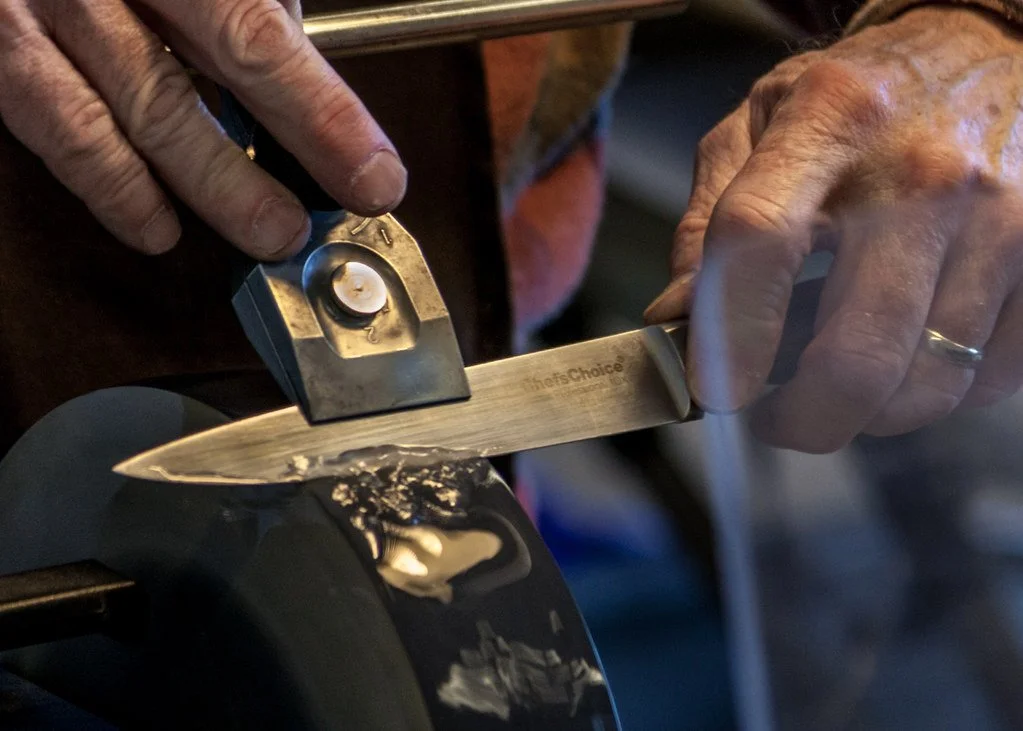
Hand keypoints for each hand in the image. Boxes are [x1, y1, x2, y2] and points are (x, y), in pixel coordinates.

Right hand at [0, 0, 405, 258]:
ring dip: (206, 190)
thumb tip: (301, 73)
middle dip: (256, 174)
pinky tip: (156, 225)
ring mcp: (36, 12)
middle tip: (307, 226)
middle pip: (190, 87)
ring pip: (129, 117)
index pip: (257, 35)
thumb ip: (242, 1)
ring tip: (265, 234)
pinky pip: (58, 129)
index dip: (322, 115)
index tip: (374, 175)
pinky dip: (113, 188)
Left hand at [645, 6, 1022, 452]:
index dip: (728, 335)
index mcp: (831, 122)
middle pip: (855, 353)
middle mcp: (924, 174)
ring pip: (926, 385)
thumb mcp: (760, 125)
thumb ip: (708, 222)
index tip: (712, 390)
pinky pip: (987, 379)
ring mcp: (1001, 221)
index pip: (759, 241)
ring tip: (837, 380)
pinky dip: (935, 390)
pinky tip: (906, 354)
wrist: (991, 52)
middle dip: (802, 419)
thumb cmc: (861, 99)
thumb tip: (675, 320)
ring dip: (867, 412)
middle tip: (776, 418)